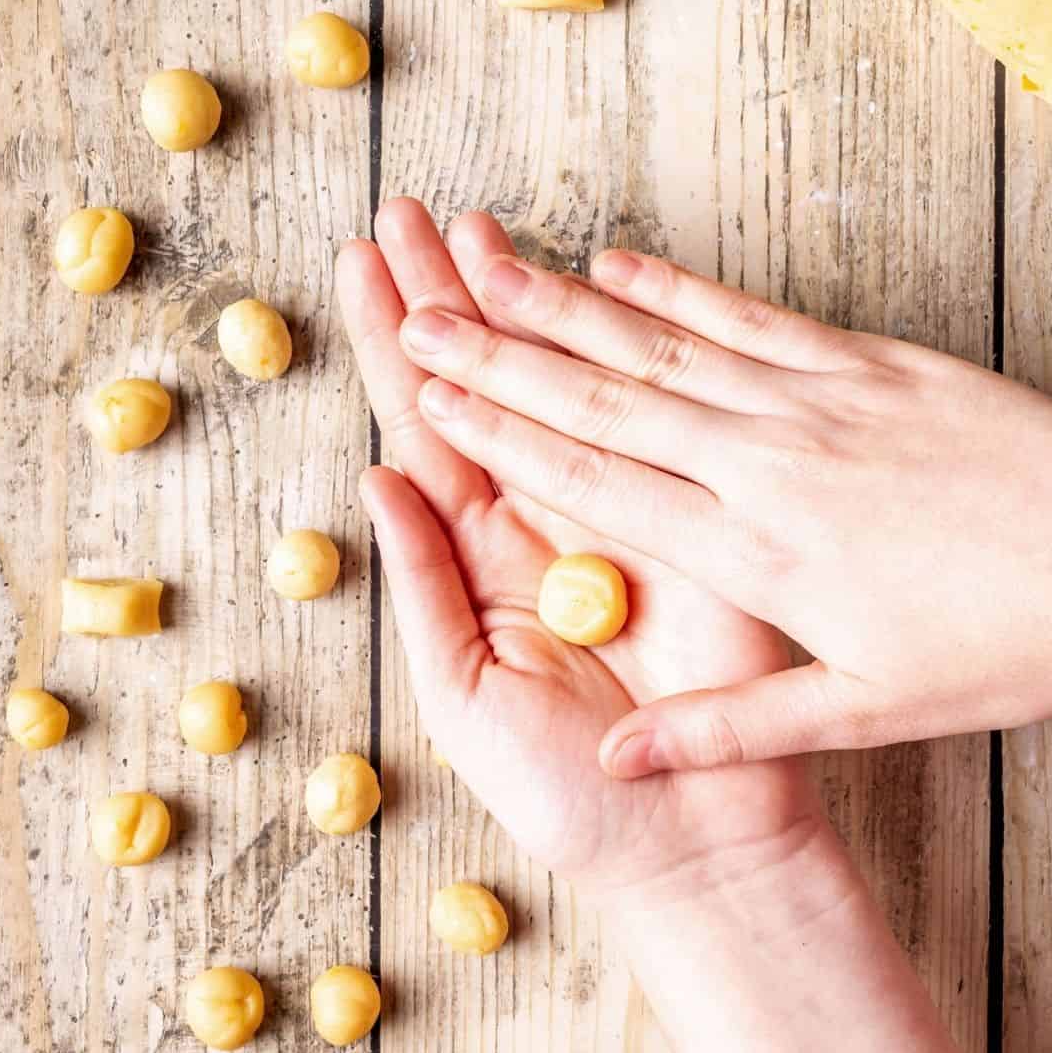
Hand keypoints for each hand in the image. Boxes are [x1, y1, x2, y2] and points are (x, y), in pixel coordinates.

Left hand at [337, 199, 817, 901]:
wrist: (688, 837)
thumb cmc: (566, 789)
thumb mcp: (463, 696)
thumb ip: (425, 587)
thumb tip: (376, 480)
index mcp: (475, 559)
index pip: (423, 432)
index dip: (393, 349)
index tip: (362, 271)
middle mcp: (538, 520)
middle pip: (481, 389)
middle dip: (441, 300)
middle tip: (406, 214)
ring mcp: (616, 510)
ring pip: (556, 387)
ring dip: (517, 306)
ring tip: (476, 227)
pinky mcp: (689, 519)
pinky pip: (641, 427)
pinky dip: (610, 359)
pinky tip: (581, 295)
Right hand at [391, 240, 1051, 773]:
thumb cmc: (1006, 639)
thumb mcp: (867, 713)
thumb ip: (729, 730)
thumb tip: (620, 761)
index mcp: (754, 551)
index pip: (596, 486)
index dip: (504, 441)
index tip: (433, 406)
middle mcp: (764, 460)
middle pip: (605, 402)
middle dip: (499, 359)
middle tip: (419, 318)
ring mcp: (812, 398)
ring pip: (660, 347)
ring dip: (562, 310)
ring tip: (484, 272)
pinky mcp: (862, 361)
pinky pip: (746, 314)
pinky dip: (674, 287)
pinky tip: (615, 262)